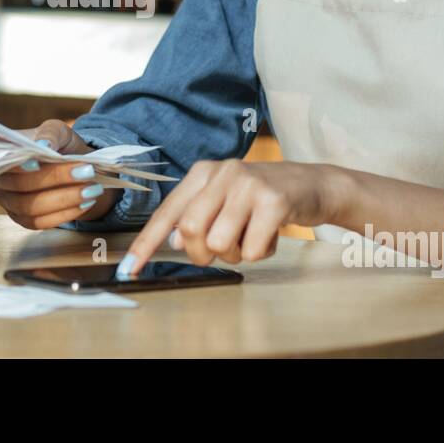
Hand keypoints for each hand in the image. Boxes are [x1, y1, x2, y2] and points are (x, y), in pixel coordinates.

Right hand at [0, 120, 118, 229]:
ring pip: (30, 207)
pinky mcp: (24, 220)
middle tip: (87, 171)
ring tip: (92, 189)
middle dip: (55, 179)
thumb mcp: (59, 131)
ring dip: (64, 199)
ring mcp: (9, 202)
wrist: (74, 167)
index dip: (17, 165)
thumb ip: (50, 133)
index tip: (38, 163)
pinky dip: (65, 214)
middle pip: (20, 185)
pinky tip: (85, 203)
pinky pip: (40, 222)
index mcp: (2, 153)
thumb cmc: (60, 146)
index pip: (2, 160)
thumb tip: (43, 144)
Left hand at [118, 160, 343, 275]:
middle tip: (223, 249)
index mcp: (203, 172)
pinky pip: (252, 249)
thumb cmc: (262, 198)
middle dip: (202, 253)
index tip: (129, 269)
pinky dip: (260, 253)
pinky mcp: (273, 200)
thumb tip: (176, 242)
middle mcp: (222, 173)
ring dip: (235, 253)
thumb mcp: (225, 199)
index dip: (147, 244)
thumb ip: (198, 216)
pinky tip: (271, 236)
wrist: (313, 184)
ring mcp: (248, 184)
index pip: (168, 213)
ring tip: (251, 237)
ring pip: (219, 243)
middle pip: (190, 231)